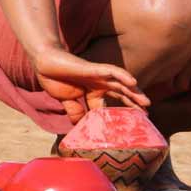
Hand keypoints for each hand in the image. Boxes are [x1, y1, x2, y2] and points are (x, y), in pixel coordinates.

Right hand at [33, 47, 150, 123]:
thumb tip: (80, 127)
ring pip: (121, 83)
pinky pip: (111, 71)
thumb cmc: (55, 79)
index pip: (111, 103)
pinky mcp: (92, 68)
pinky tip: (133, 81)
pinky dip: (122, 75)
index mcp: (93, 91)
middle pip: (121, 93)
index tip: (130, 125)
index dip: (121, 113)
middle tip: (147, 115)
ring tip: (146, 102)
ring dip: (134, 92)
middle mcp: (98, 83)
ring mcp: (97, 75)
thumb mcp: (68, 102)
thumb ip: (76, 112)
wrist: (43, 63)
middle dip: (134, 103)